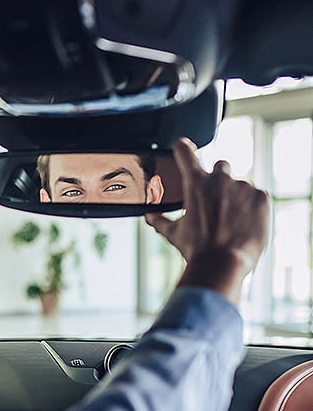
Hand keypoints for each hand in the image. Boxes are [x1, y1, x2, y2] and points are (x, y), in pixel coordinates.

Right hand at [144, 138, 269, 303]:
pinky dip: (251, 207)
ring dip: (235, 198)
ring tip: (230, 222)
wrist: (222, 264)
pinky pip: (256, 196)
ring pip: (239, 185)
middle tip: (214, 201)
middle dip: (217, 180)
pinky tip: (244, 224)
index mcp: (196, 184)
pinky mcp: (261, 198)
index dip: (181, 147)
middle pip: (220, 167)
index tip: (181, 146)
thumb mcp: (173, 233)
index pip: (184, 152)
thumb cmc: (196, 249)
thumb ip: (160, 220)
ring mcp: (243, 187)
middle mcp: (220, 179)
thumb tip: (150, 216)